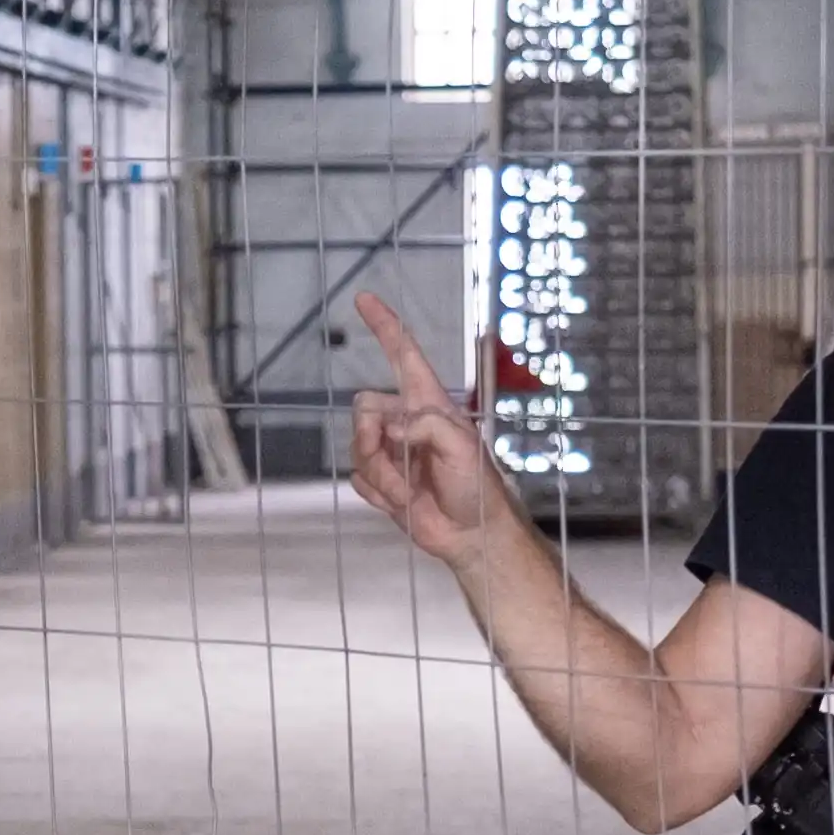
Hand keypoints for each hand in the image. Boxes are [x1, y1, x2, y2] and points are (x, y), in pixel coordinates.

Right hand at [344, 293, 518, 566]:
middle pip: (363, 408)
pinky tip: (404, 502)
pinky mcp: (381, 481)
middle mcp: (405, 422)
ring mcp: (390, 451)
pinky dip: (378, 494)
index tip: (364, 299)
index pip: (403, 354)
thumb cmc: (477, 486)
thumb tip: (389, 429)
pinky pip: (358, 478)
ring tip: (411, 493)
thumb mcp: (462, 446)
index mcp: (428, 403)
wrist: (472, 534)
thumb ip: (425, 425)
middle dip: (372, 439)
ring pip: (356, 447)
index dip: (385, 326)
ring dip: (382, 475)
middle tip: (403, 468)